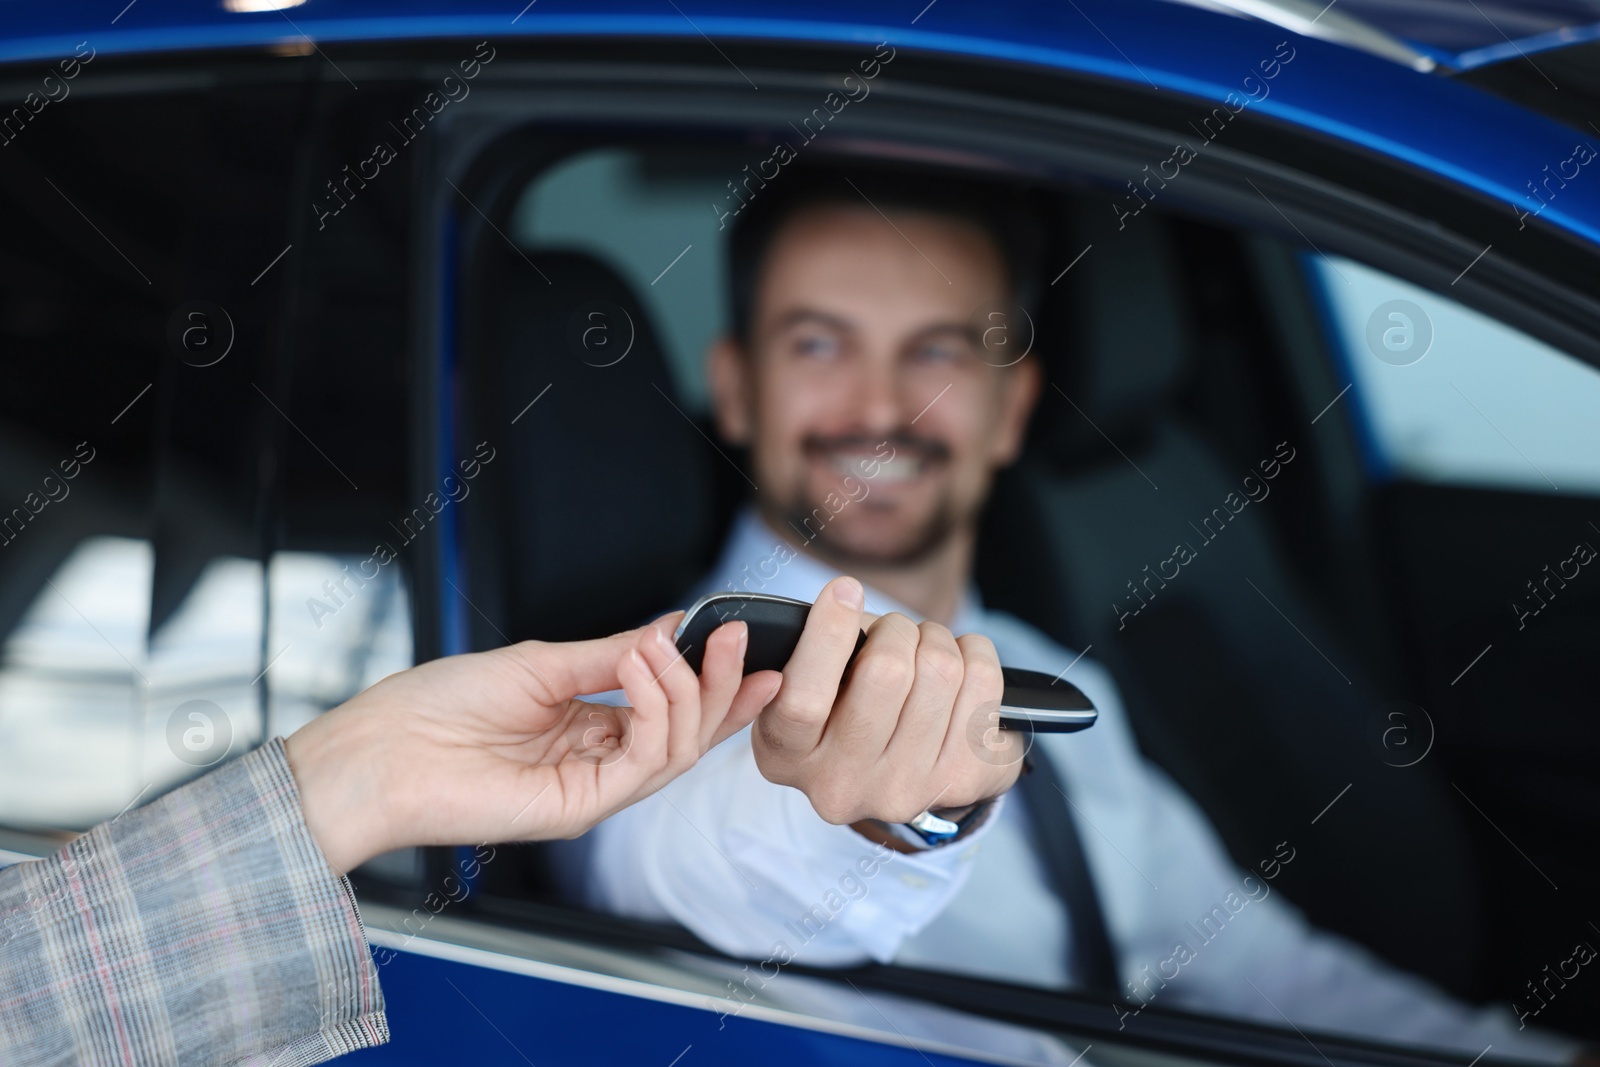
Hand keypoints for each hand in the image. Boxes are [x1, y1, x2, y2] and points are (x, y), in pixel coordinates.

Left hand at [285, 615, 781, 874]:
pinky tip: (639, 670)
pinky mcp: (580, 809)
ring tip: (660, 645)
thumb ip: (612, 653)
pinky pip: (645, 764)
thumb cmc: (437, 707)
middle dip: (722, 682)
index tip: (754, 644)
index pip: (674, 711)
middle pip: (690, 733)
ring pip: (678, 750)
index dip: (720, 683)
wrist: (381, 750)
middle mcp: (598, 762)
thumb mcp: (540, 662)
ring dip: (686, 689)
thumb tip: (674, 627)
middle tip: (734, 634)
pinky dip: (656, 712)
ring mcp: (592, 789)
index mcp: (589, 729)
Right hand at [750, 576, 1022, 831]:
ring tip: (924, 651)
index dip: (828, 633)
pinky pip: (985, 682)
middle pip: (887, 671)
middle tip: (893, 632)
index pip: (804, 700)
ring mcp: (909, 789)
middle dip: (895, 629)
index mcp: (790, 758)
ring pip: (942, 668)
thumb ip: (813, 650)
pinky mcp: (966, 780)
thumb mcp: (803, 683)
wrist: (893, 770)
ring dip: (936, 639)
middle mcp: (846, 785)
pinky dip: (976, 654)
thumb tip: (848, 601)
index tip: (845, 590)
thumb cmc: (842, 707)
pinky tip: (960, 671)